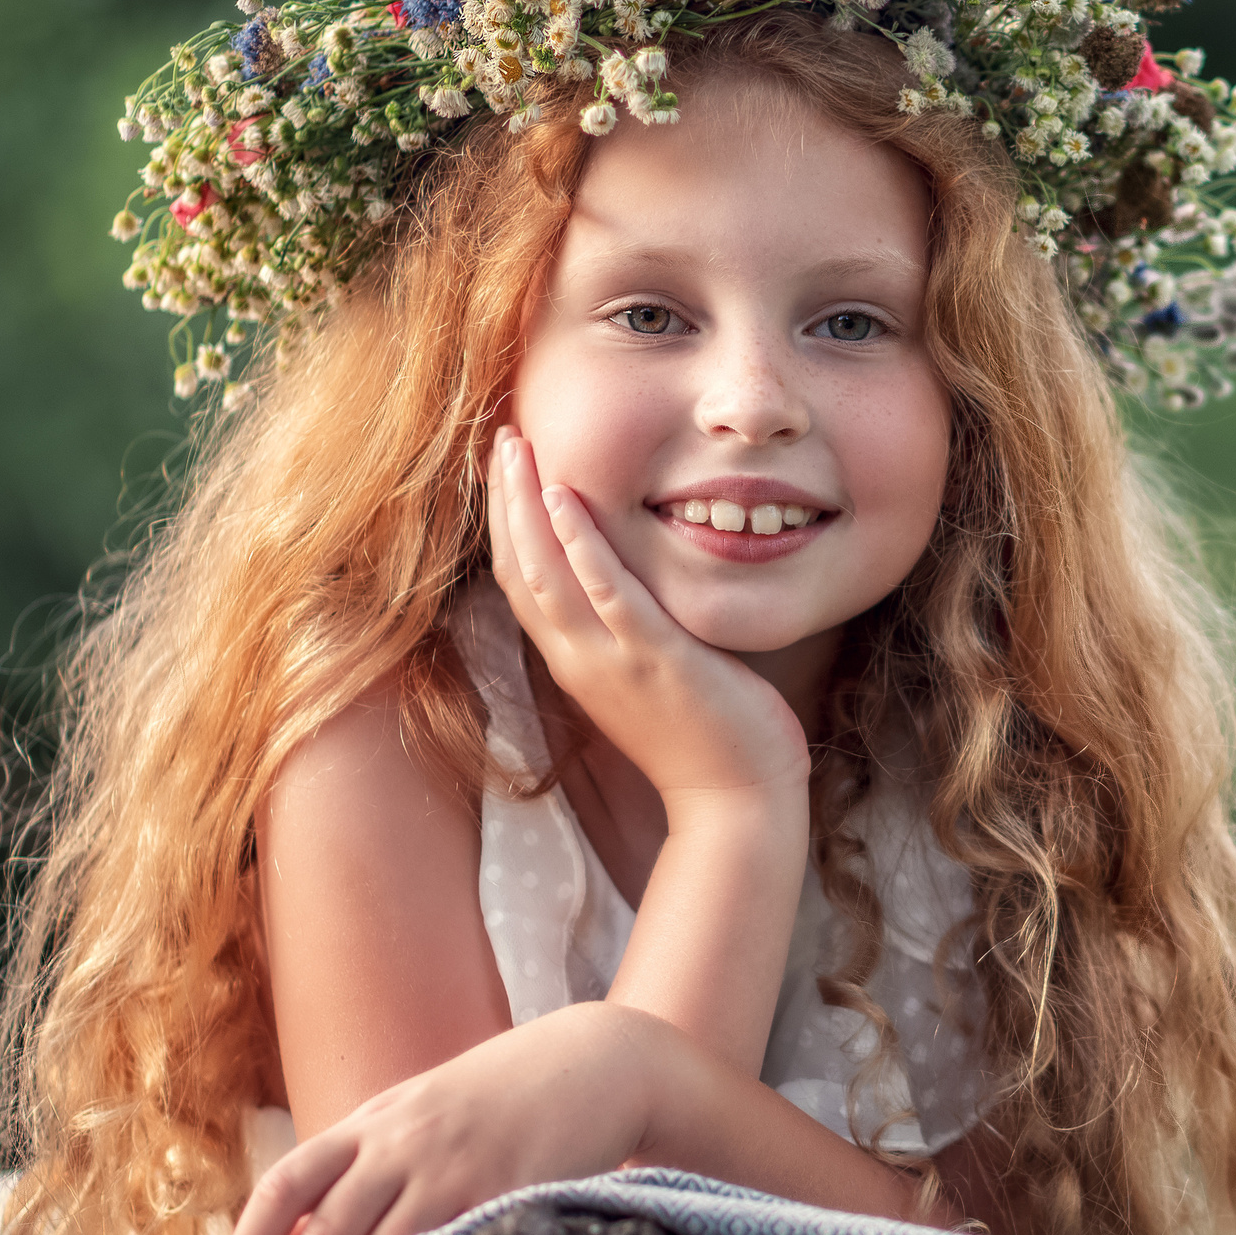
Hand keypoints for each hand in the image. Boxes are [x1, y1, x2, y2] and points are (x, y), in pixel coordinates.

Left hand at [217, 1004, 667, 1234]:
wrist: (595, 1060)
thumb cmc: (504, 1093)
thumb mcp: (422, 1111)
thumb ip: (365, 1161)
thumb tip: (297, 1232)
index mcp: (376, 1120)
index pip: (289, 1180)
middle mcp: (406, 1141)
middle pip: (330, 1227)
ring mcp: (458, 1166)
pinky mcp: (508, 1189)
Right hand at [487, 427, 809, 812]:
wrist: (736, 800)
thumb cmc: (703, 734)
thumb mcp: (649, 671)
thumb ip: (627, 627)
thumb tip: (625, 579)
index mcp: (575, 659)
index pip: (520, 579)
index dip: (505, 520)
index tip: (504, 465)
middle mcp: (578, 658)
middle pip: (518, 566)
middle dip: (504, 498)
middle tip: (499, 434)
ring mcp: (612, 661)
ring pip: (545, 574)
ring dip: (525, 506)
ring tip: (515, 447)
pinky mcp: (656, 660)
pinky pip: (607, 596)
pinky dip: (581, 547)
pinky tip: (567, 501)